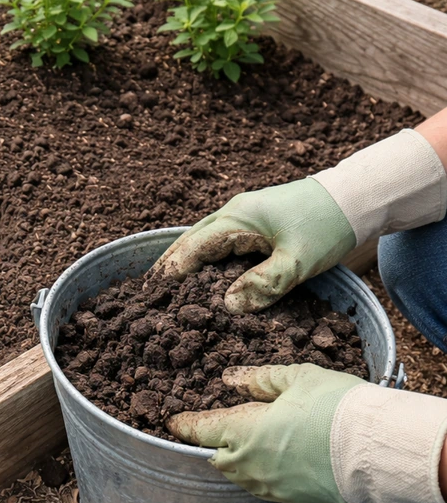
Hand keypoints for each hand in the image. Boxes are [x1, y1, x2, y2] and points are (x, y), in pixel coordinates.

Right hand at [153, 178, 354, 313]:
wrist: (356, 197)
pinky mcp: (255, 218)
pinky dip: (201, 254)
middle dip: (167, 264)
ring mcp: (243, 213)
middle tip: (146, 290)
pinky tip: (200, 269)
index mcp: (237, 220)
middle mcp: (233, 213)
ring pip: (201, 237)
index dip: (171, 273)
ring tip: (164, 281)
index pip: (193, 249)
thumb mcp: (297, 261)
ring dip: (182, 258)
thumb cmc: (327, 227)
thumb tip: (228, 306)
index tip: (153, 296)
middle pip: (189, 240)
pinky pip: (217, 237)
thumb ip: (263, 284)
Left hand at [166, 364, 363, 502]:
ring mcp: (271, 486)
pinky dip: (259, 475)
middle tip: (211, 433)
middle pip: (216, 458)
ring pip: (239, 477)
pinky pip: (264, 488)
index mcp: (242, 431)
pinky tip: (271, 463)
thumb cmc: (337, 407)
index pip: (200, 431)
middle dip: (210, 446)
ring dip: (235, 462)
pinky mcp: (293, 500)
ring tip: (241, 446)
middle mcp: (250, 463)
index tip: (172, 422)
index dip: (184, 425)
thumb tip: (231, 379)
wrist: (377, 449)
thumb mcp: (297, 379)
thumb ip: (260, 380)